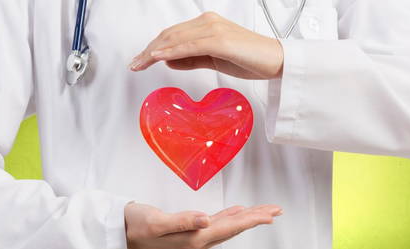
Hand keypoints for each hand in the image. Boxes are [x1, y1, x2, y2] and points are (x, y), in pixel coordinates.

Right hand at [124, 202, 281, 248]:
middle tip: (276, 210)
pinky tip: (237, 212)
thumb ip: (182, 221)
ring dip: (247, 217)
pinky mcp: (190, 231)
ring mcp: (194, 237)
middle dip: (256, 218)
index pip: (228, 228)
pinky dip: (230, 216)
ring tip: (264, 211)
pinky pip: (217, 223)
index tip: (270, 215)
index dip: (251, 220)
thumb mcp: (155, 222)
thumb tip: (206, 220)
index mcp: (193, 239)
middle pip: (234, 228)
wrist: (120, 232)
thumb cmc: (134, 225)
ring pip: (228, 225)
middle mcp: (197, 240)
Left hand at [129, 12, 283, 78]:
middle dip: (148, 50)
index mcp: (206, 25)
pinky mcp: (219, 41)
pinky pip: (188, 47)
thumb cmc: (248, 59)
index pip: (173, 35)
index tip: (141, 59)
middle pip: (169, 36)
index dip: (153, 47)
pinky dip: (170, 52)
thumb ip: (191, 58)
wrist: (276, 60)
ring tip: (139, 63)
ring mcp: (213, 30)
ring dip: (153, 52)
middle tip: (134, 64)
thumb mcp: (213, 60)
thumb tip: (168, 60)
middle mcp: (207, 23)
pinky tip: (156, 58)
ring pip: (175, 40)